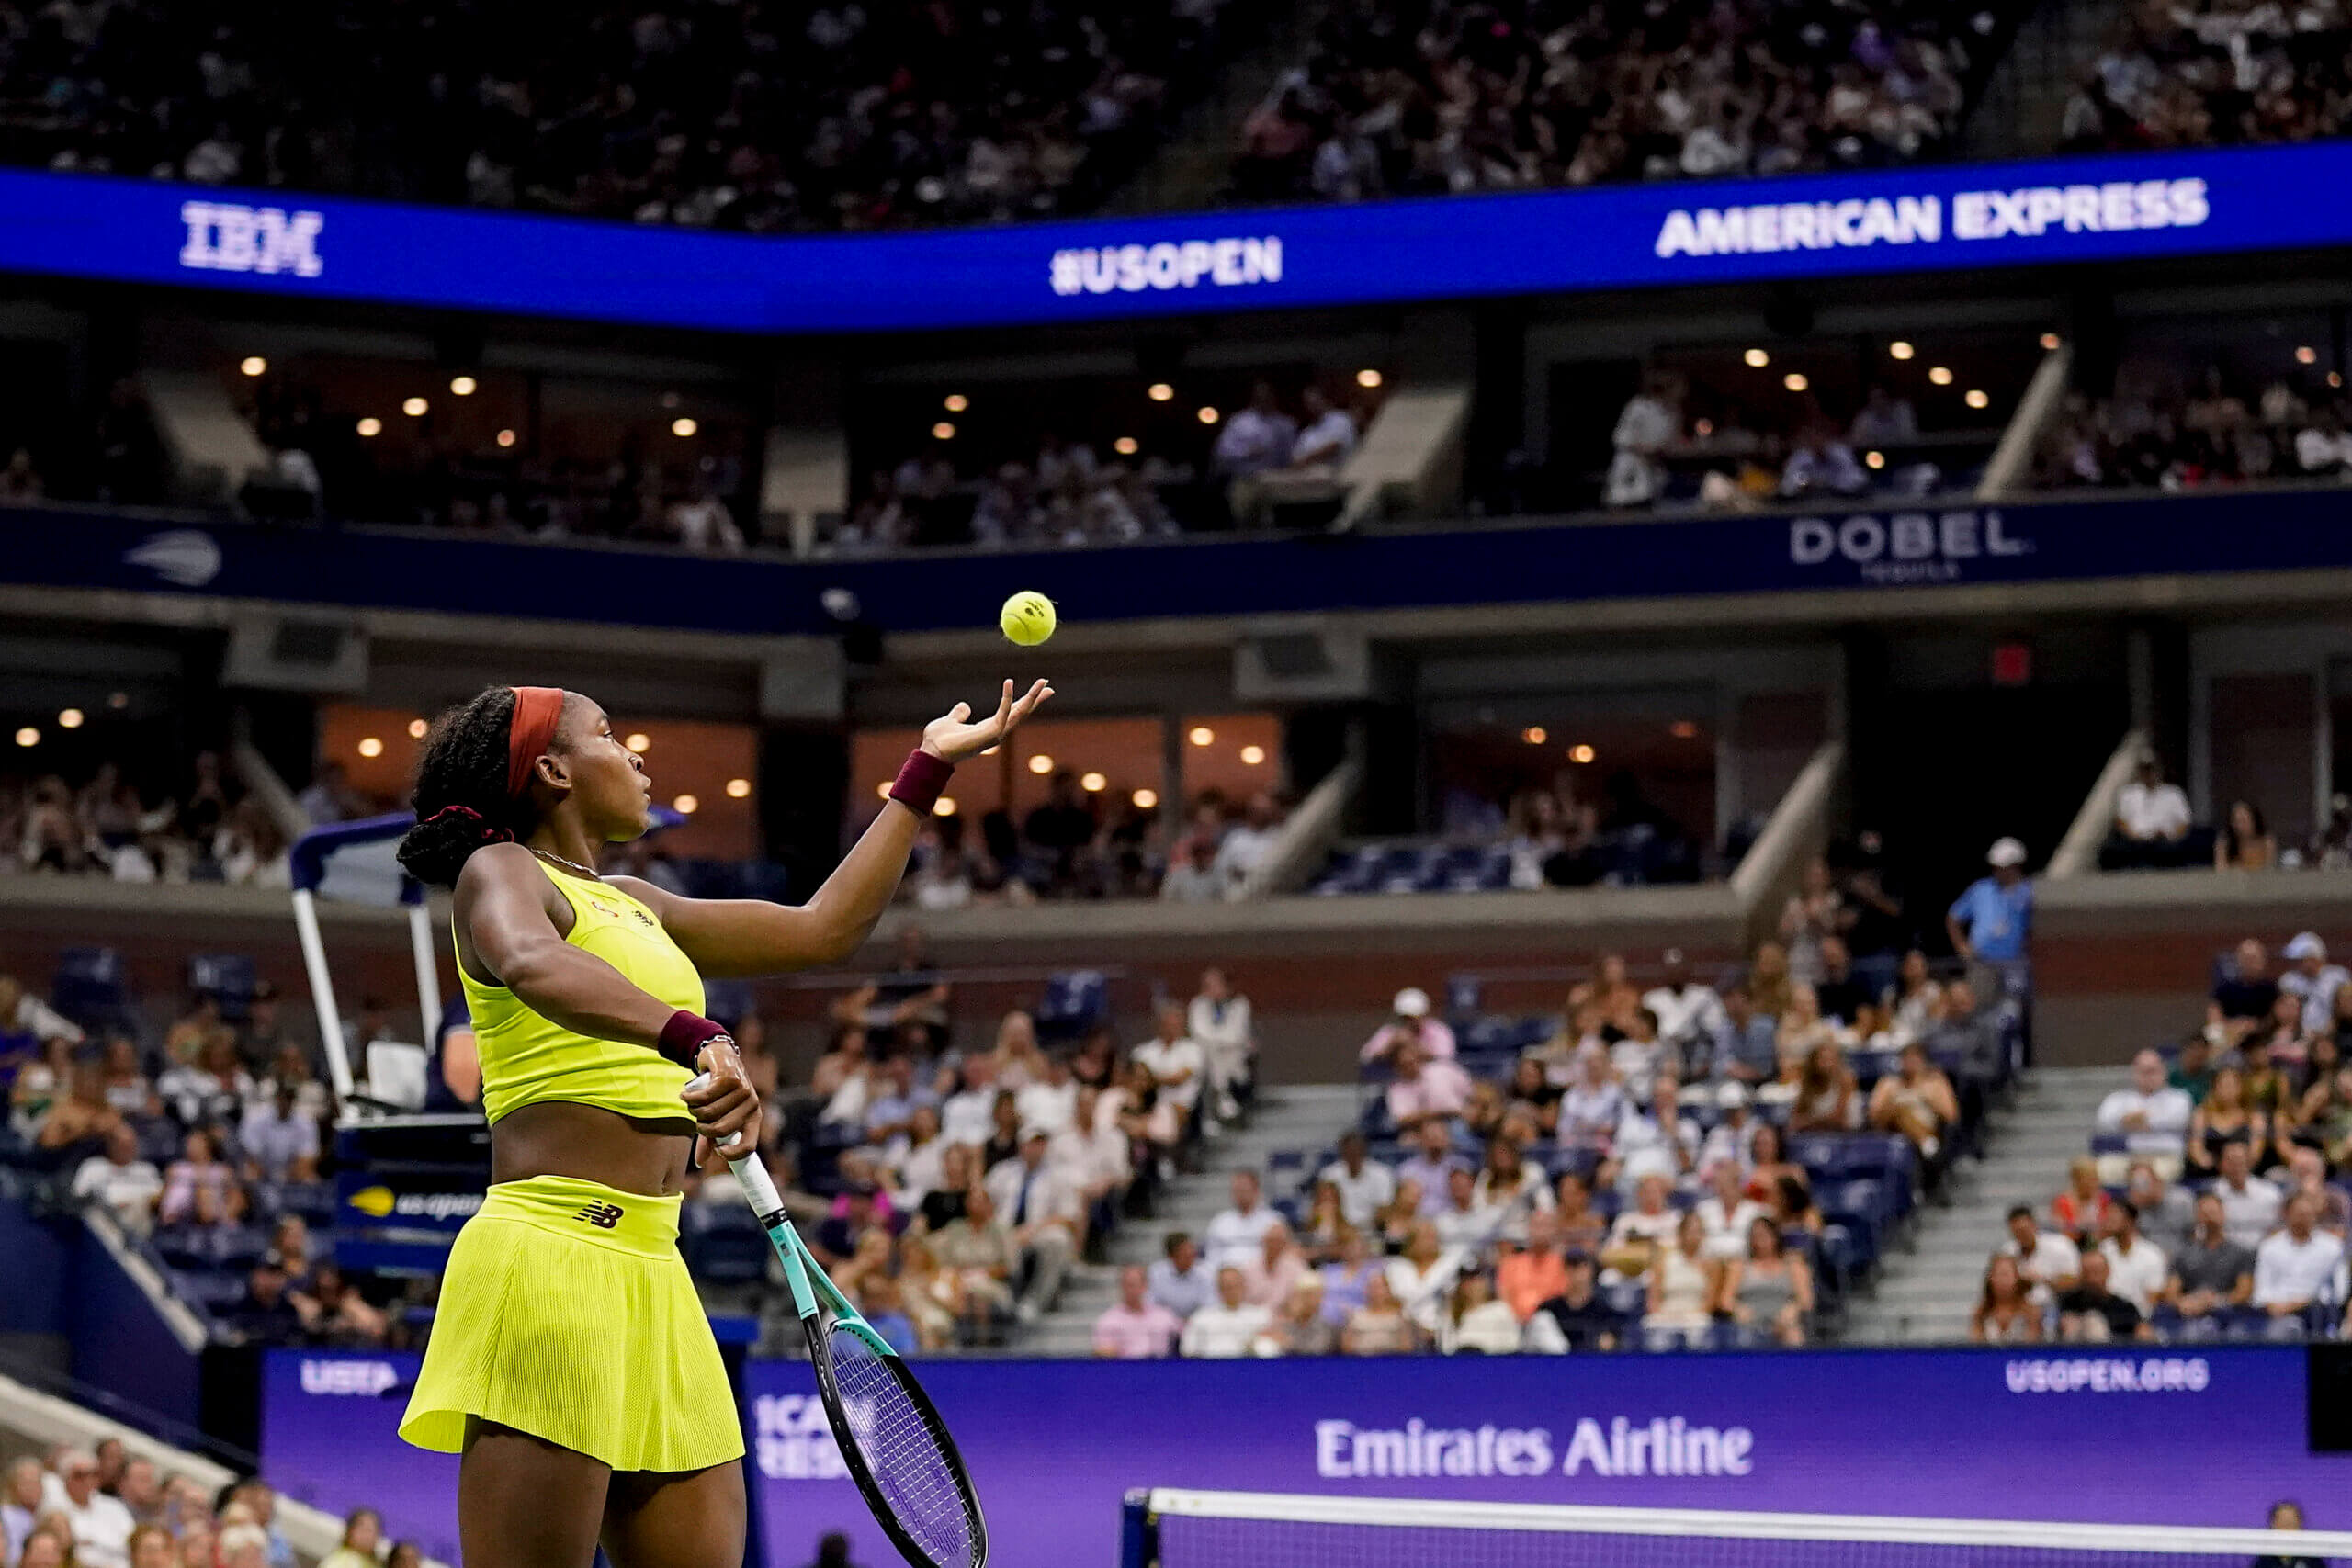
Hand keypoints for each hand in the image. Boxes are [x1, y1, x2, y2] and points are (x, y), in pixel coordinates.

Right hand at [683, 1039, 762, 1170]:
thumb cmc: (719, 1094)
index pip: (749, 1146)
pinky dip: (690, 1098)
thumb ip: (710, 1140)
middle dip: (702, 1127)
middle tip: (697, 1119)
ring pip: (709, 1113)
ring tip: (692, 1103)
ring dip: (694, 1110)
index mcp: (753, 1119)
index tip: (718, 1151)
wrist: (720, 1058)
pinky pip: (704, 1097)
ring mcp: (743, 1091)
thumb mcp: (716, 1117)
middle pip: (721, 1130)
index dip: (732, 1154)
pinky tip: (685, 1095)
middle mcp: (752, 1106)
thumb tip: (701, 1163)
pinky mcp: (730, 1078)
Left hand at [920, 678, 1054, 763]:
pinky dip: (1007, 698)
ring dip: (1032, 698)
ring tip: (1043, 683)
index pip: (1011, 713)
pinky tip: (1009, 682)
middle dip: (1035, 700)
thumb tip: (965, 706)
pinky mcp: (991, 734)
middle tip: (1050, 686)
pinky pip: (1003, 712)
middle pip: (1021, 713)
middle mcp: (996, 732)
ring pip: (1019, 713)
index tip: (1036, 691)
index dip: (1023, 702)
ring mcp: (995, 735)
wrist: (931, 753)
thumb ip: (959, 714)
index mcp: (988, 728)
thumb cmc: (938, 740)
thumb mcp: (951, 720)